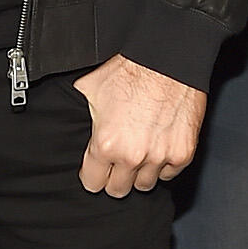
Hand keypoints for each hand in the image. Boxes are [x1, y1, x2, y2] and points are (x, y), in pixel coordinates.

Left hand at [73, 53, 205, 196]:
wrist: (167, 58)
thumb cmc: (131, 69)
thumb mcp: (89, 89)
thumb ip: (80, 115)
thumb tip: (65, 118)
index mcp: (106, 144)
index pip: (93, 184)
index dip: (93, 175)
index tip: (97, 168)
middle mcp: (133, 155)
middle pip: (118, 190)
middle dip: (115, 177)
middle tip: (117, 161)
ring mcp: (160, 157)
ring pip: (144, 185)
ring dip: (140, 173)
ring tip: (138, 153)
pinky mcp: (183, 153)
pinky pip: (169, 174)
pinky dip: (163, 166)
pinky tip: (157, 149)